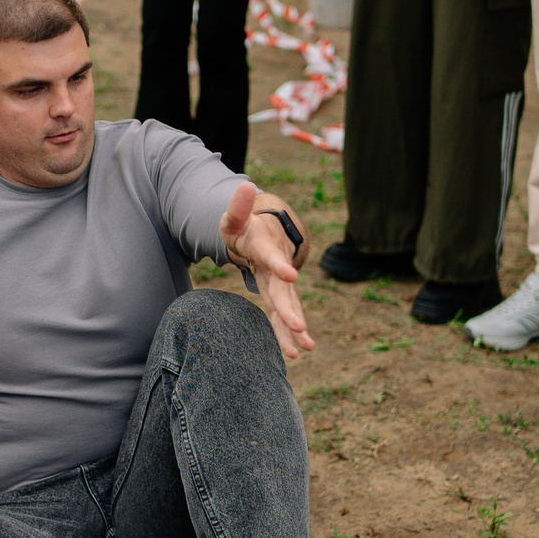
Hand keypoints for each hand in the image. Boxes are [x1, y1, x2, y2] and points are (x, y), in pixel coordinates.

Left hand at [220, 181, 313, 358]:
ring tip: (305, 348)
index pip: (270, 256)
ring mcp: (279, 283)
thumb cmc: (244, 226)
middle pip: (282, 290)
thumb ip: (237, 206)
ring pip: (287, 307)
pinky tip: (296, 351)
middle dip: (290, 309)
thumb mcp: (233, 217)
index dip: (280, 265)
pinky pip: (283, 315)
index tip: (291, 275)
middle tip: (299, 327)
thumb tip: (245, 186)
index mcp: (264, 246)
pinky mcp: (278, 294)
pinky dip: (289, 333)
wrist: (263, 232)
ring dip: (294, 327)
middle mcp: (276, 268)